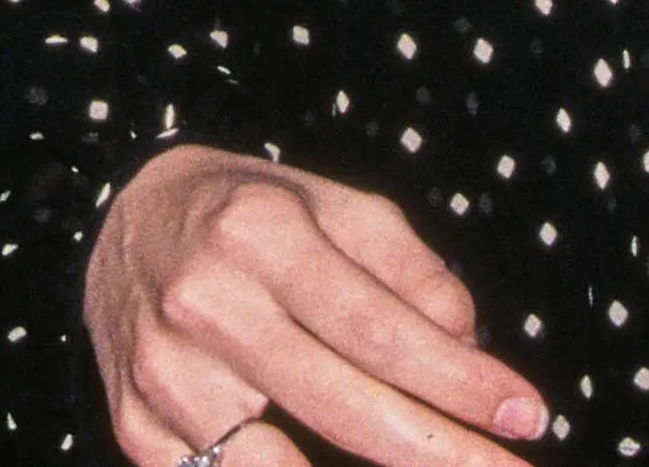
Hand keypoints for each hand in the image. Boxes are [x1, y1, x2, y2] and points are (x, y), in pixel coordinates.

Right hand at [85, 141, 546, 466]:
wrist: (120, 221)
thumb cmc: (250, 216)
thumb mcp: (336, 207)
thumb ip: (408, 269)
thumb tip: (467, 344)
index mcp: (260, 234)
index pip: (380, 329)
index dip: (460, 382)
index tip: (528, 414)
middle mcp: (205, 303)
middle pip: (344, 406)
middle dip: (441, 451)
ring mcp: (164, 375)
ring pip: (281, 466)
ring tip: (433, 464)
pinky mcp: (138, 429)